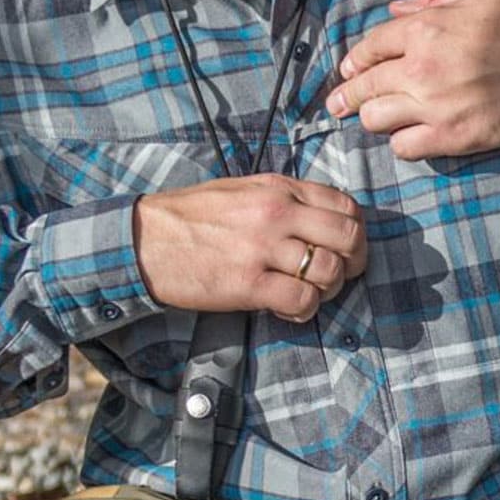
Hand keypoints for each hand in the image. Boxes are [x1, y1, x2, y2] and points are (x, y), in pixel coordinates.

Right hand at [134, 175, 368, 321]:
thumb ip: (283, 199)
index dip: (355, 232)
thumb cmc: (190, 218)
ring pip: (329, 271)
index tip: (346, 249)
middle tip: (338, 277)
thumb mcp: (242, 190)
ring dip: (327, 290)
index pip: (345, 205)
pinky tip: (288, 310)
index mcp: (278, 189)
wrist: (144, 240)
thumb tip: (320, 220)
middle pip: (348, 237)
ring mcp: (263, 248)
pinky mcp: (248, 283)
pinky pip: (302, 300)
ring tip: (308, 294)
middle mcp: (277, 213)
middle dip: (353, 263)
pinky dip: (304, 310)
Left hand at [327, 0, 499, 158]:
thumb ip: (435, 0)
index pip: (370, 47)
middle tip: (336, 105)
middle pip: (365, 86)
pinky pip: (405, 148)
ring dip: (375, 118)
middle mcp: (423, 68)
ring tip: (378, 118)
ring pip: (376, 120)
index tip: (348, 69)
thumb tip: (396, 10)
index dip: (355, 60)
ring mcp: (436, 106)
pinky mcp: (454, 138)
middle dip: (346, 95)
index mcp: (428, 28)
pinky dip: (402, 142)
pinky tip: (410, 135)